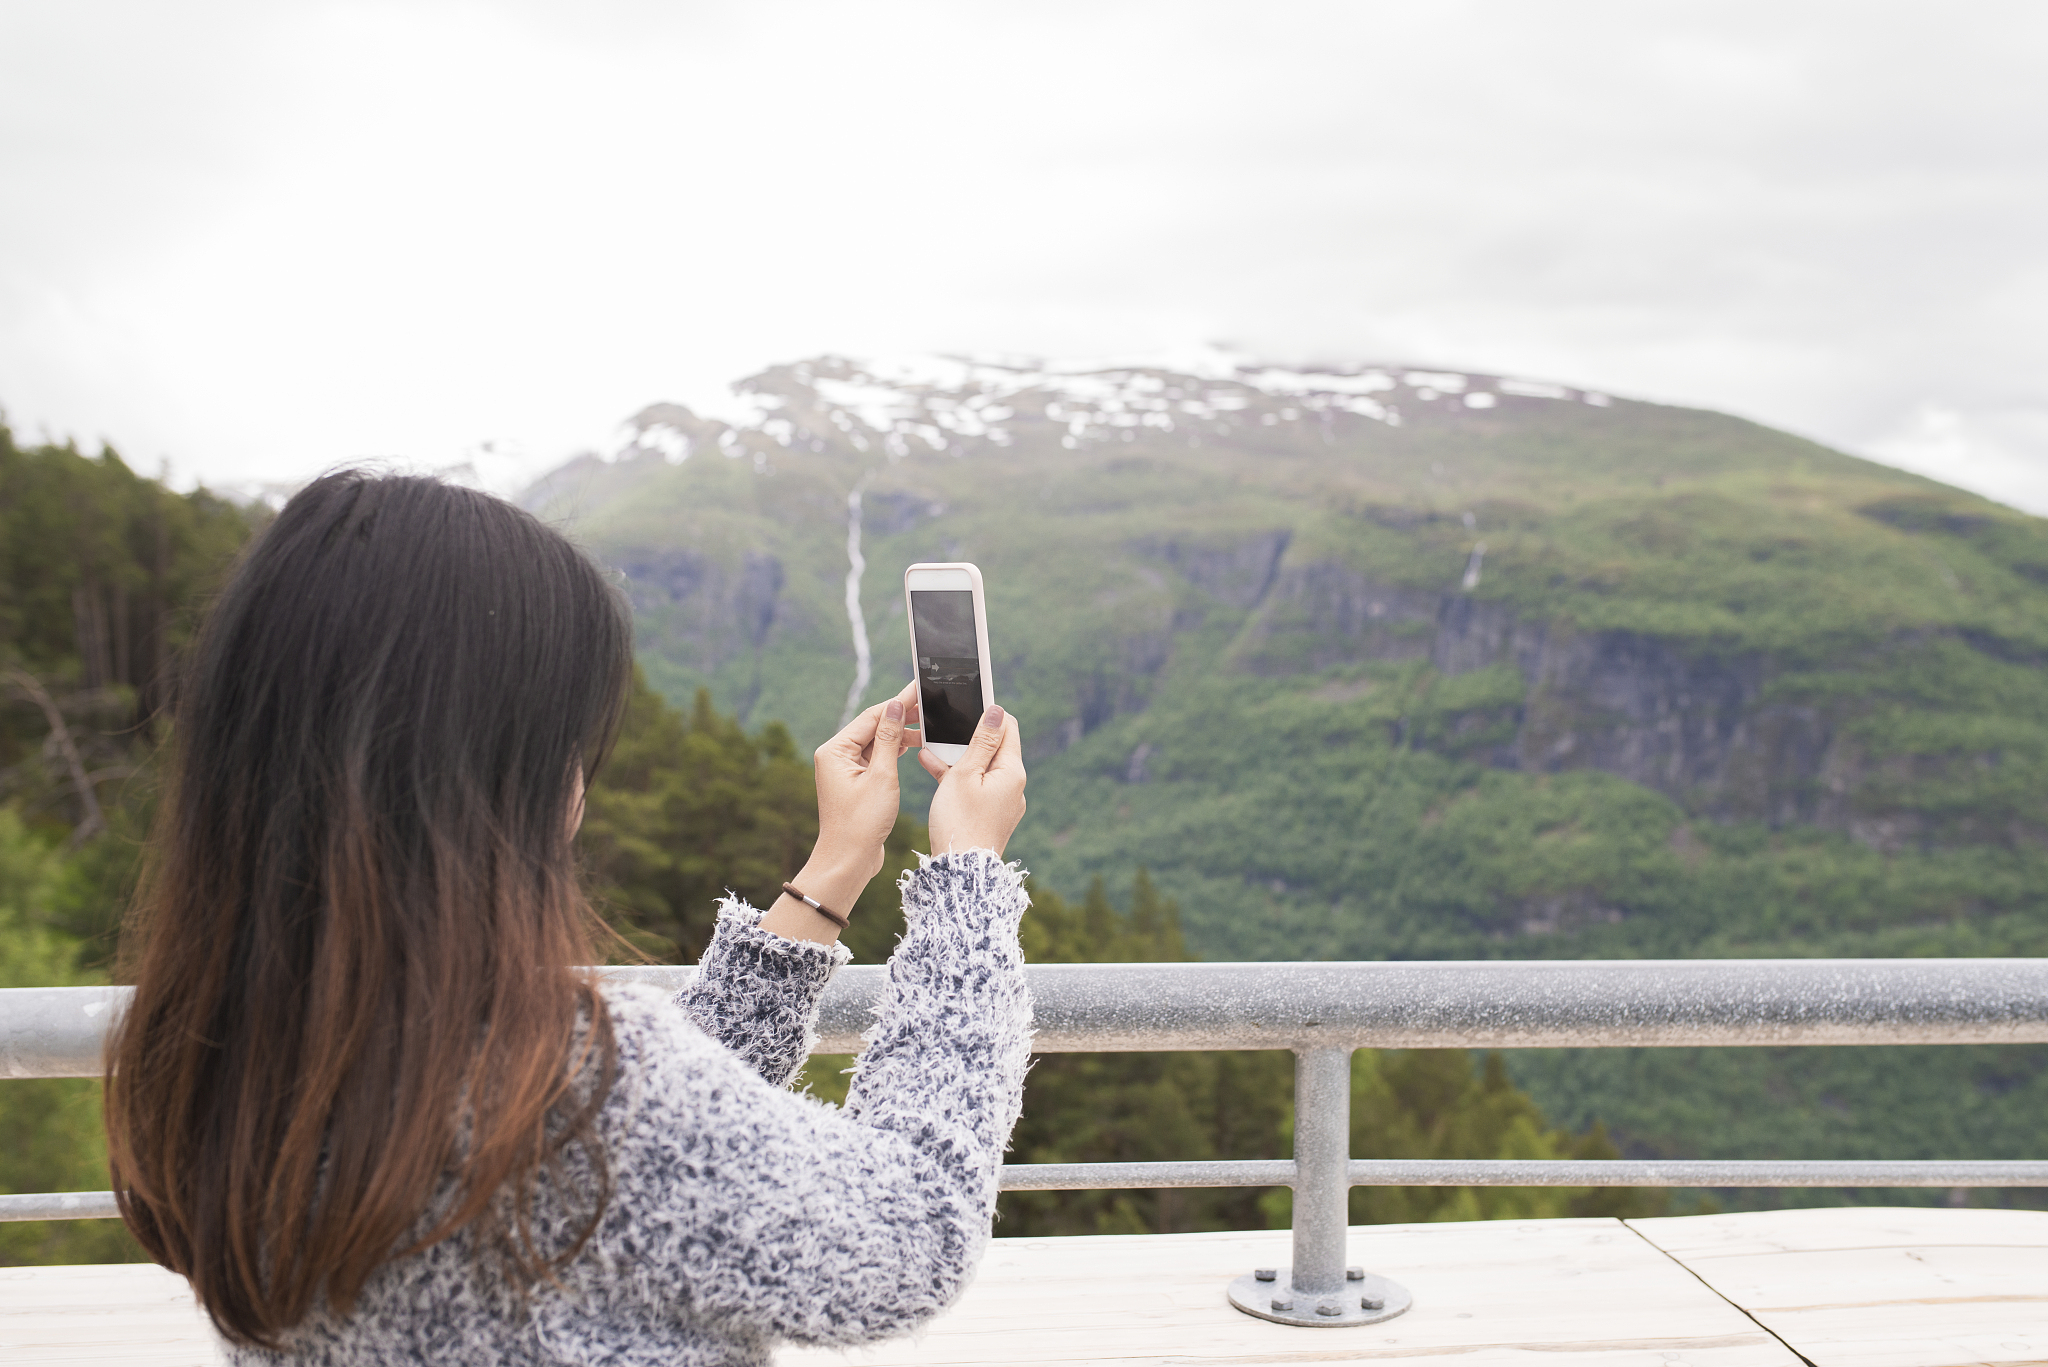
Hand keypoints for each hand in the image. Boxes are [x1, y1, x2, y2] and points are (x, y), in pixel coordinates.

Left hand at [761, 681, 919, 943]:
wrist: (848, 860)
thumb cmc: (862, 822)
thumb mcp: (882, 777)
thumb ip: (890, 739)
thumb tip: (896, 706)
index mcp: (835, 750)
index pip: (872, 716)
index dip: (899, 703)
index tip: (920, 689)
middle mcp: (836, 756)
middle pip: (873, 726)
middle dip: (901, 717)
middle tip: (931, 705)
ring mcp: (844, 770)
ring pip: (876, 742)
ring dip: (900, 735)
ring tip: (928, 727)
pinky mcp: (854, 782)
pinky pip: (876, 758)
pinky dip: (894, 752)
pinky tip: (914, 747)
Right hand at [921, 705, 1026, 857]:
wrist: (960, 872)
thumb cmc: (959, 821)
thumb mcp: (965, 774)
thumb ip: (980, 741)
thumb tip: (996, 711)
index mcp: (1012, 772)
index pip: (1008, 727)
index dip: (988, 713)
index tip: (966, 704)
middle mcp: (1014, 786)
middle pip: (993, 748)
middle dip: (967, 737)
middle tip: (942, 728)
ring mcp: (1004, 803)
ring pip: (981, 769)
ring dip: (957, 758)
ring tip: (928, 749)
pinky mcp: (991, 816)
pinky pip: (976, 788)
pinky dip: (958, 779)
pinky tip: (932, 769)